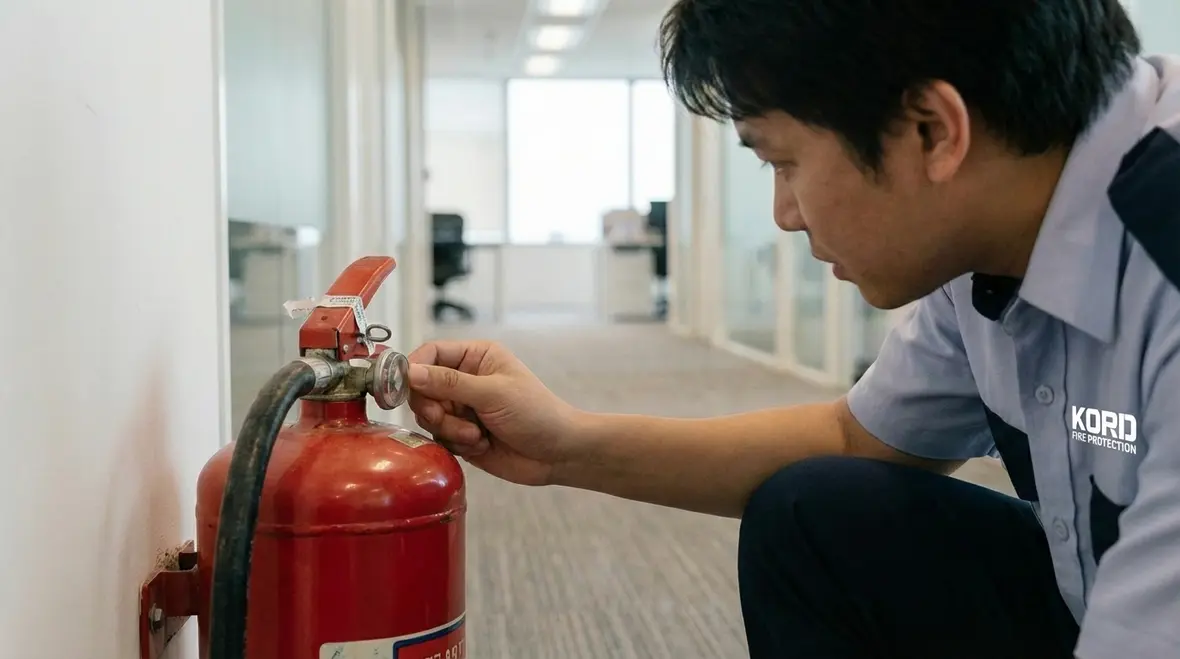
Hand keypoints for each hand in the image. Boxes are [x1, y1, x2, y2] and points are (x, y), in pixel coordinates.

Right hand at [406, 340, 581, 485]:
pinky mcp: (461, 434)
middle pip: (422, 388)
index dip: (413, 368)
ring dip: (449, 429)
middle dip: (433, 408)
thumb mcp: (493, 393)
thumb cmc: (537, 413)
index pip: (430, 354)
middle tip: (444, 417)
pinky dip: (456, 444)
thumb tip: (410, 372)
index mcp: (476, 357)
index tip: (403, 387)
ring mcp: (462, 408)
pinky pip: (439, 438)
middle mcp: (465, 380)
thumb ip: (449, 383)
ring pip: (428, 416)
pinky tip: (481, 445)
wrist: (558, 453)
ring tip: (476, 435)